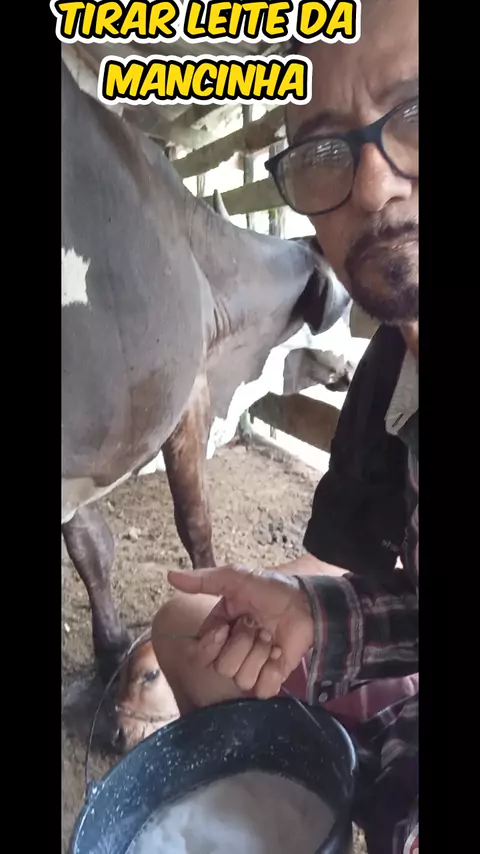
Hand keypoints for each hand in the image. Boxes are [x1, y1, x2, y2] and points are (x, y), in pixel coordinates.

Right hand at [167, 565, 314, 698]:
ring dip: (260, 654)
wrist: (306, 603)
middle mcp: (232, 651)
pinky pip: (262, 690)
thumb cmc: (271, 589)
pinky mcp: (272, 678)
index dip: (210, 645)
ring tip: (271, 637)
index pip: (200, 654)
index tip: (226, 629)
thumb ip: (203, 581)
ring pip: (241, 679)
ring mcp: (252, 666)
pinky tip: (279, 654)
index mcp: (219, 630)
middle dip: (243, 644)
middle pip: (222, 667)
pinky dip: (272, 672)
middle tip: (258, 626)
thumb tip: (170, 575)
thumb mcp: (236, 578)